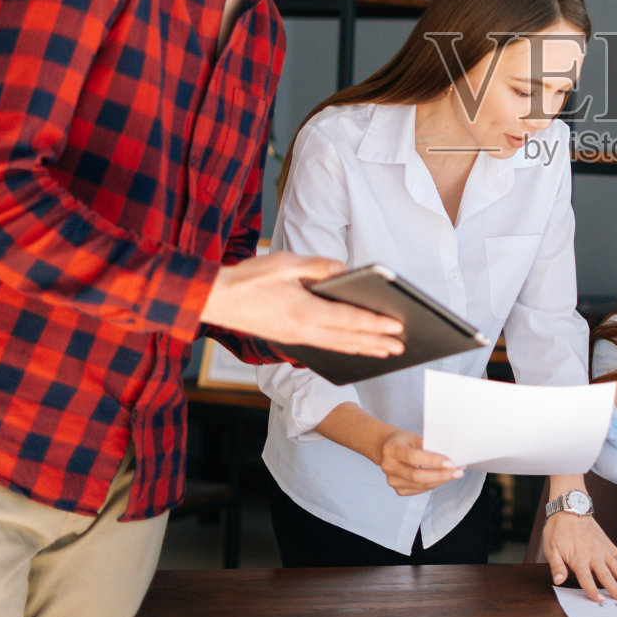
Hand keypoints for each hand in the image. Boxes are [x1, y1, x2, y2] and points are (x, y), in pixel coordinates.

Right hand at [200, 252, 403, 355]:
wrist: (215, 300)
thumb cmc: (249, 279)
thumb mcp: (286, 263)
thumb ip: (318, 267)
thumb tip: (343, 270)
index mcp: (303, 311)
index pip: (348, 319)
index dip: (375, 324)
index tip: (397, 326)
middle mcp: (302, 331)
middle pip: (348, 340)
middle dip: (377, 343)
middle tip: (402, 347)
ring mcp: (295, 339)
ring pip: (337, 347)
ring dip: (363, 350)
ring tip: (386, 352)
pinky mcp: (289, 340)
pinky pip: (324, 348)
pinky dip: (344, 349)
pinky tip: (354, 348)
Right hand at [375, 430, 464, 495]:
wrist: (386, 449)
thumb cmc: (404, 441)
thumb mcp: (413, 437)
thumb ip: (428, 446)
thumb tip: (450, 456)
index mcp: (392, 449)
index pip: (413, 457)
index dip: (432, 461)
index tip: (450, 462)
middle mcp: (389, 466)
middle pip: (417, 475)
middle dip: (440, 475)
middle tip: (458, 472)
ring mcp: (392, 480)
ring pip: (420, 485)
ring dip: (440, 481)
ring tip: (455, 474)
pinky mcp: (398, 489)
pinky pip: (419, 489)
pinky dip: (434, 484)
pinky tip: (443, 478)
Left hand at [544, 513, 616, 602]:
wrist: (570, 508)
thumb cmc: (558, 528)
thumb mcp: (550, 547)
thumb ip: (556, 566)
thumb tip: (558, 581)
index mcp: (579, 558)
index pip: (587, 579)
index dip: (593, 591)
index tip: (600, 601)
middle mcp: (594, 555)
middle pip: (607, 576)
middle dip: (616, 590)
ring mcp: (604, 550)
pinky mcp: (610, 545)